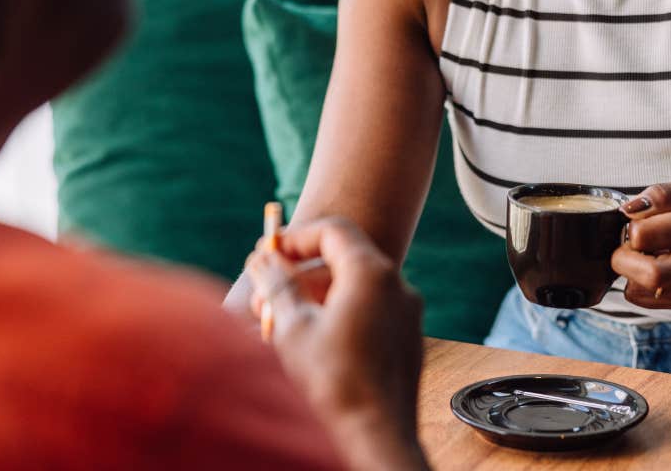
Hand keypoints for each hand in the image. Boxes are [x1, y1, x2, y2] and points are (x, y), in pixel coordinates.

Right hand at [246, 216, 426, 470]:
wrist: (376, 438)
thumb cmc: (331, 382)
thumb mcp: (293, 327)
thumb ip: (278, 284)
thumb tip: (263, 259)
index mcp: (371, 272)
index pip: (333, 230)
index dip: (298, 237)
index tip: (270, 252)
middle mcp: (397, 284)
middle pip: (344, 259)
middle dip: (301, 273)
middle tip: (267, 293)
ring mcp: (407, 312)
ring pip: (356, 288)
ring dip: (318, 296)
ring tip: (282, 322)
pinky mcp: (407, 338)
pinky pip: (371, 311)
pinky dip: (341, 314)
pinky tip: (313, 341)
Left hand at [611, 181, 670, 309]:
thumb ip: (660, 194)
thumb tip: (628, 209)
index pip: (646, 236)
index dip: (630, 229)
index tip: (634, 222)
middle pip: (651, 274)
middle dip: (624, 259)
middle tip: (627, 245)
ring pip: (648, 291)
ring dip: (630, 273)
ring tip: (641, 254)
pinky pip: (651, 301)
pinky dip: (638, 286)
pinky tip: (648, 267)